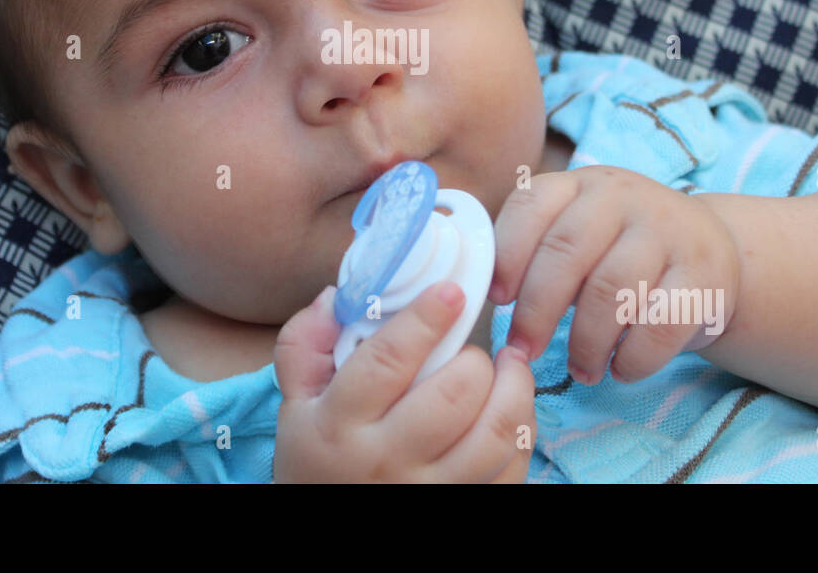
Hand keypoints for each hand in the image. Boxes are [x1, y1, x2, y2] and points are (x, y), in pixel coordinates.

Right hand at [273, 281, 535, 481]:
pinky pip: (512, 468)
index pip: (388, 361)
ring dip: (513, 388)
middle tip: (467, 350)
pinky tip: (510, 408)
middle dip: (473, 359)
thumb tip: (336, 297)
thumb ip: (304, 345)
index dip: (425, 319)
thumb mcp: (296, 404)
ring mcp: (430, 492)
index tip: (451, 291)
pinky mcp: (466, 507)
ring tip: (509, 367)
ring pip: (495, 433)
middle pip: (453, 394)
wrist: (325, 527)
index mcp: (339, 425)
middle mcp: (386, 461)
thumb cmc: (318, 457)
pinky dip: (521, 429)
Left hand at [490, 166, 739, 384]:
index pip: (532, 205)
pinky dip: (633, 357)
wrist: (711, 249)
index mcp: (579, 183)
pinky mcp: (706, 275)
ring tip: (578, 369)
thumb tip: (475, 296)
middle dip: (537, 310)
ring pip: (612, 291)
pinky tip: (620, 369)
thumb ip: (532, 250)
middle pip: (567, 251)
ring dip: (585, 343)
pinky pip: (661, 323)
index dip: (507, 254)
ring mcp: (669, 231)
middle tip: (523, 350)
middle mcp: (624, 197)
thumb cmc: (618, 249)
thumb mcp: (576, 231)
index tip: (497, 299)